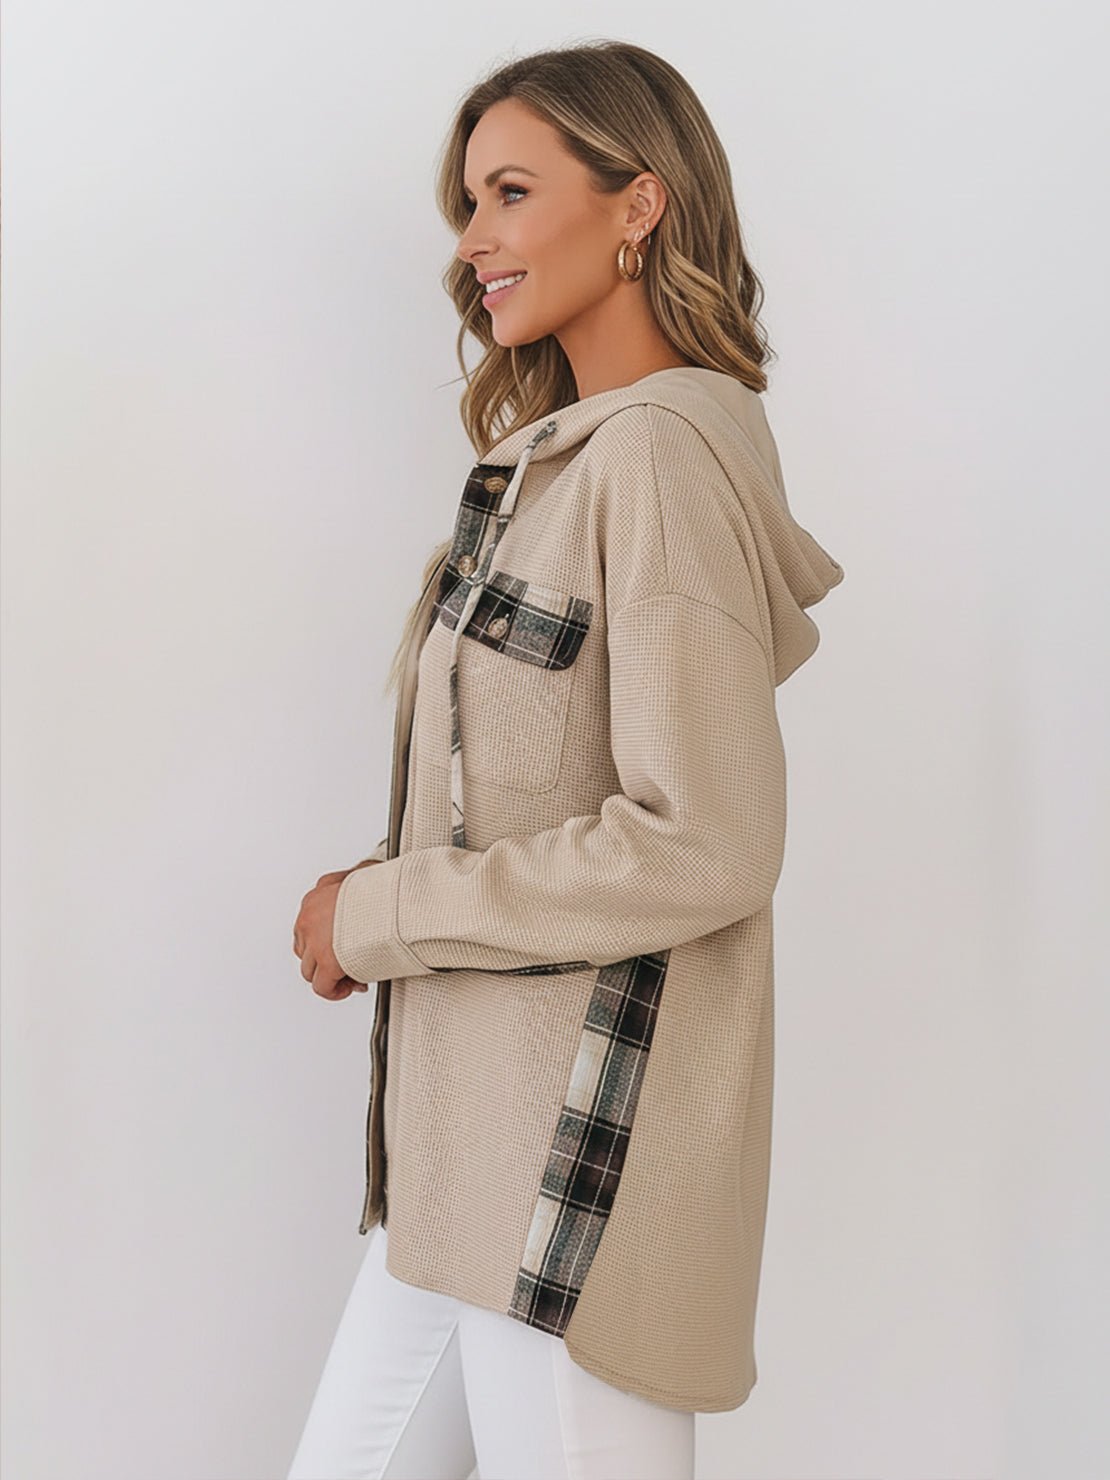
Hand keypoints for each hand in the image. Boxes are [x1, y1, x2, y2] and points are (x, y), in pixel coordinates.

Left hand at [293, 859, 381, 1000]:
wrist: (398, 898)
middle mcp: (311, 914)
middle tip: (349, 965)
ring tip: (351, 977)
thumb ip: (356, 882)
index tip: (346, 947)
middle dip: (326, 960)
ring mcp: (315, 938)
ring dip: (329, 975)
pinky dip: (334, 991)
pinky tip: (349, 987)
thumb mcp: (366, 874)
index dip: (327, 941)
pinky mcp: (327, 960)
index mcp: (320, 891)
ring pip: (310, 969)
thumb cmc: (389, 888)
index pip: (310, 922)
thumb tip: (366, 877)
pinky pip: (321, 987)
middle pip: (306, 948)